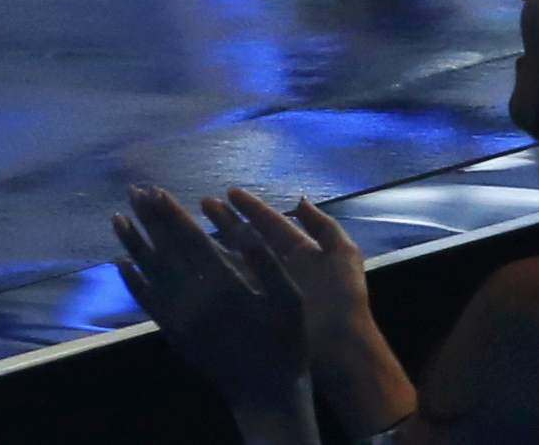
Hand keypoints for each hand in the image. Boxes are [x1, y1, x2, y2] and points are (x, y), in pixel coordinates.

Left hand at [112, 184, 310, 417]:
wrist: (267, 394)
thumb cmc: (284, 343)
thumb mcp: (289, 300)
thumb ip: (265, 262)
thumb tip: (242, 228)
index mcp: (223, 284)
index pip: (189, 239)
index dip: (171, 213)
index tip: (155, 190)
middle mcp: (194, 296)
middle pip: (165, 249)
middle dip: (149, 219)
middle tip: (133, 192)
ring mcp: (179, 315)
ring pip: (149, 271)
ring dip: (133, 243)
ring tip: (117, 218)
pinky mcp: (172, 332)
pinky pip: (146, 301)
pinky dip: (132, 281)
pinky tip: (121, 264)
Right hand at [214, 188, 420, 437]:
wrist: (338, 347)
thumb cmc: (341, 299)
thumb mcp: (344, 257)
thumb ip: (325, 227)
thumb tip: (300, 200)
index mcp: (303, 254)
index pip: (273, 225)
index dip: (253, 208)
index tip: (229, 192)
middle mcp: (281, 267)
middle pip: (251, 238)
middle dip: (229, 220)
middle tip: (204, 204)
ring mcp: (265, 288)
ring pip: (236, 257)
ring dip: (217, 240)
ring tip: (194, 223)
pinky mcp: (252, 307)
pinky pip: (231, 283)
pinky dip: (215, 269)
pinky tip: (197, 255)